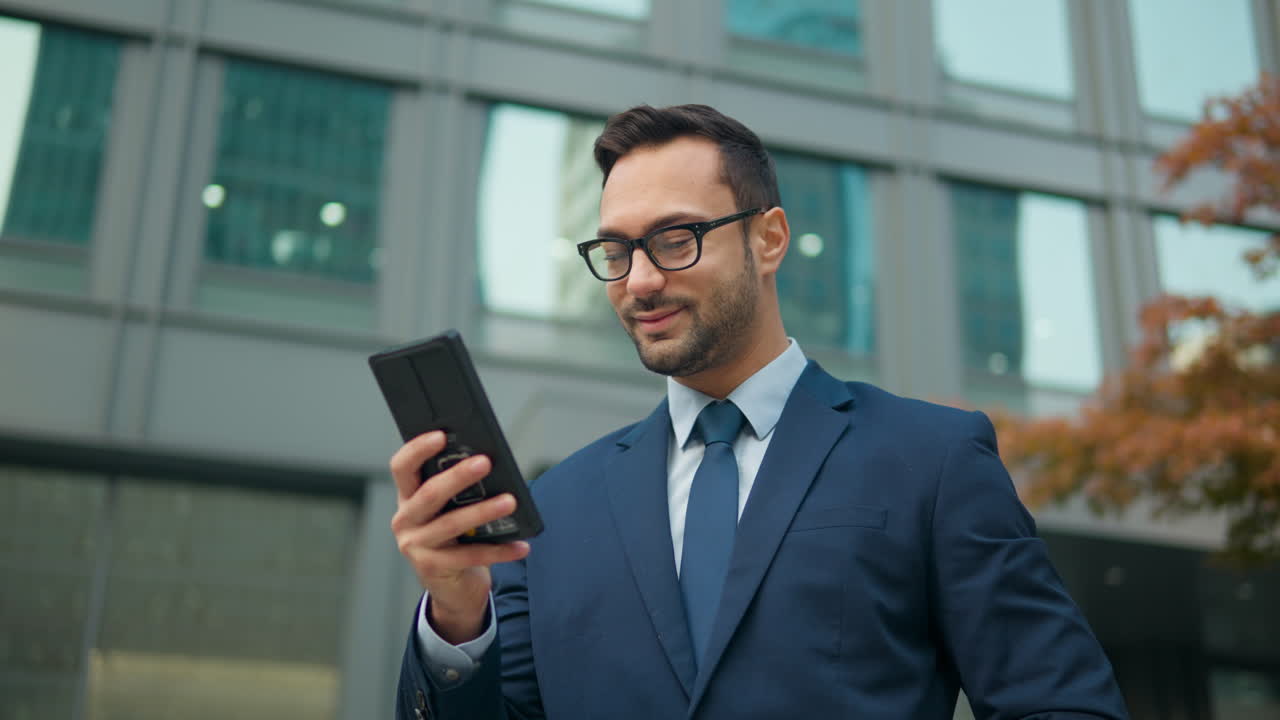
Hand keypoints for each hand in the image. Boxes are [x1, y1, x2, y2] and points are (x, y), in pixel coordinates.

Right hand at [390, 431, 530, 643]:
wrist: (452, 590)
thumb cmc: (455, 540)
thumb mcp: (451, 512)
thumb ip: (460, 491)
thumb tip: (489, 464)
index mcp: (408, 499)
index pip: (402, 467)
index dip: (417, 449)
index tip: (441, 435)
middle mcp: (406, 520)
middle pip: (429, 493)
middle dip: (458, 476)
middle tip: (485, 462)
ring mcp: (416, 546)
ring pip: (451, 524)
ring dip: (484, 511)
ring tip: (510, 502)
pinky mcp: (432, 568)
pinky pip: (470, 555)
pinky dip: (499, 550)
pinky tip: (521, 545)